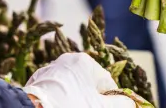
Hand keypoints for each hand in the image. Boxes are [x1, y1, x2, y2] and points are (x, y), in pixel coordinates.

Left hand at [23, 53, 137, 107]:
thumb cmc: (71, 107)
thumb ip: (121, 104)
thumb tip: (130, 102)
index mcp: (84, 62)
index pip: (106, 84)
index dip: (110, 101)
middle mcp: (65, 62)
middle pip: (87, 87)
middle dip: (91, 102)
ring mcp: (48, 74)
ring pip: (70, 92)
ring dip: (74, 103)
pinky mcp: (35, 87)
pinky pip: (55, 95)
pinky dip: (59, 103)